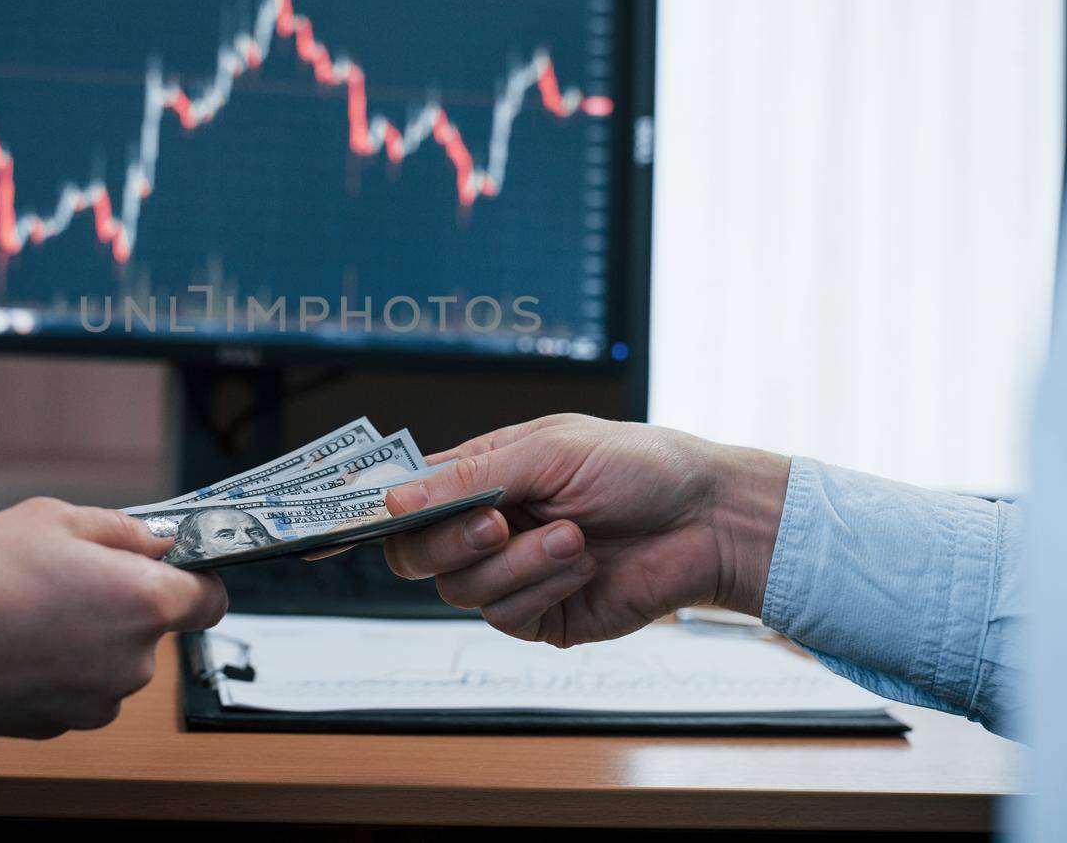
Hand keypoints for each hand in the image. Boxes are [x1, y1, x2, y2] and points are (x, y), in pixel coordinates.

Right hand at [0, 499, 227, 738]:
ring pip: (114, 656)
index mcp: (144, 602)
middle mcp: (133, 661)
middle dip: (124, 599)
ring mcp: (98, 700)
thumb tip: (156, 539)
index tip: (171, 563)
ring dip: (89, 632)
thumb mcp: (52, 517)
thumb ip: (121, 529)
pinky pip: (79, 684)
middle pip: (155, 626)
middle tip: (68, 572)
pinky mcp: (61, 723)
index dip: (194, 575)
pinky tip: (16, 639)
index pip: (210, 597)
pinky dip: (60, 664)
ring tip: (31, 605)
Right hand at [381, 414, 789, 647]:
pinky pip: (506, 616)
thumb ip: (470, 476)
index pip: (406, 498)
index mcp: (480, 476)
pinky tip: (584, 564)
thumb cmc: (639, 467)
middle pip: (415, 554)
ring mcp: (511, 575)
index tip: (358, 522)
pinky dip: (544, 586)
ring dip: (518, 562)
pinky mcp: (540, 616)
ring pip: (460, 589)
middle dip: (448, 540)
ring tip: (573, 536)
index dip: (377, 512)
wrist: (708, 520)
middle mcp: (487, 528)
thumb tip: (396, 501)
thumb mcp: (549, 451)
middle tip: (496, 521)